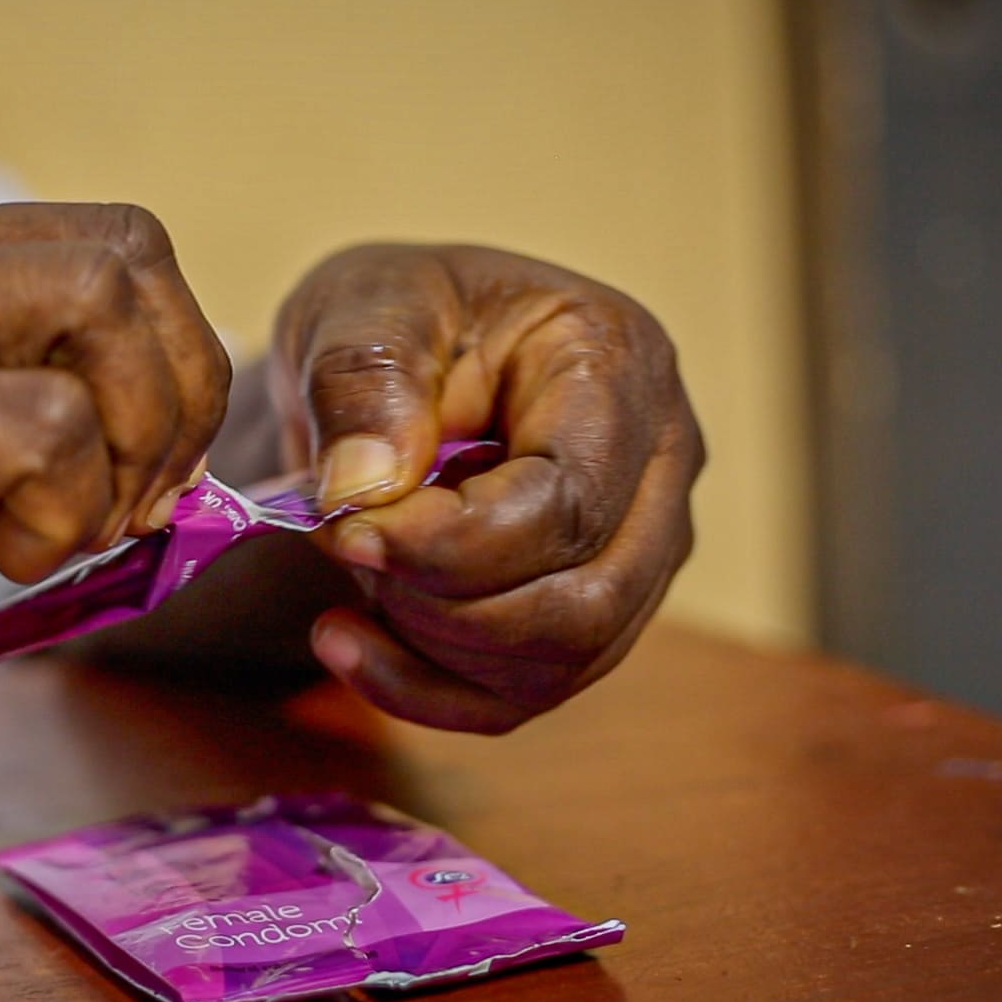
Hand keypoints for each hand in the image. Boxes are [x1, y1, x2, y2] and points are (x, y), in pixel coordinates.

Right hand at [0, 192, 227, 758]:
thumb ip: (14, 396)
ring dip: (127, 451)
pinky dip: (64, 507)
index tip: (148, 470)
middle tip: (132, 504)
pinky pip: (40, 421)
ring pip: (96, 308)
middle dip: (179, 397)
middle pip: (125, 254)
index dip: (173, 361)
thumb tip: (174, 425)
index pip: (109, 243)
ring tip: (52, 536)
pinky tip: (0, 561)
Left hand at [271, 244, 701, 732]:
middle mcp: (660, 460)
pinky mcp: (597, 608)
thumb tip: (364, 487)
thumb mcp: (360, 309)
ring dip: (432, 648)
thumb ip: (362, 383)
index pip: (567, 503)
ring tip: (345, 578)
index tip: (346, 532)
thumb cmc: (395, 314)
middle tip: (341, 547)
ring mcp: (643, 544)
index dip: (450, 545)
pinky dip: (426, 688)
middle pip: (584, 603)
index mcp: (617, 361)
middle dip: (442, 605)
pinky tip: (344, 642)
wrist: (395, 352)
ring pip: (563, 661)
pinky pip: (529, 692)